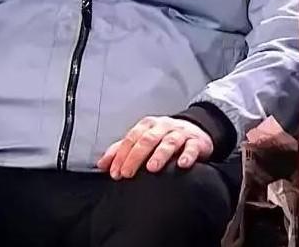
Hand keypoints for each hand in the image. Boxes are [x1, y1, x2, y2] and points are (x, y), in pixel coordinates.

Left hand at [97, 116, 213, 179]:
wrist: (195, 129)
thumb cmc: (163, 137)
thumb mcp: (142, 139)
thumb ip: (121, 150)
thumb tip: (102, 164)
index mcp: (146, 126)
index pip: (130, 139)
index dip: (121, 155)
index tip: (115, 172)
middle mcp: (162, 127)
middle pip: (147, 140)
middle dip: (135, 157)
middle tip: (127, 173)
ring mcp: (180, 133)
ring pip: (169, 142)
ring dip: (159, 154)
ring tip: (152, 168)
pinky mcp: (197, 141)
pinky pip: (192, 147)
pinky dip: (187, 155)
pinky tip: (182, 165)